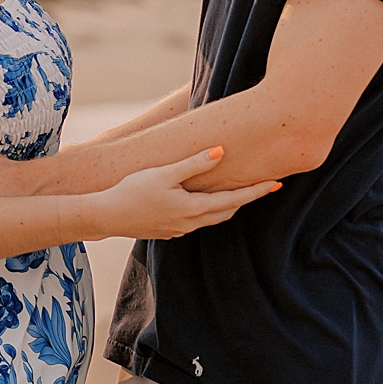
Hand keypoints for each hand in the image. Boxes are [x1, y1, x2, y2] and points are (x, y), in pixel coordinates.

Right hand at [91, 146, 279, 240]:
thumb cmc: (131, 191)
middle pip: (227, 211)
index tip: (276, 184)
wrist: (106, 216)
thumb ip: (193, 164)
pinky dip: (207, 211)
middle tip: (261, 185)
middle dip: (245, 199)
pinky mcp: (168, 231)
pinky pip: (196, 222)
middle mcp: (191, 223)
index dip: (256, 191)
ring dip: (226, 205)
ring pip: (212, 218)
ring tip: (236, 192)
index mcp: (193, 208)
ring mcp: (180, 230)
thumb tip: (221, 152)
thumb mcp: (163, 173)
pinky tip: (201, 202)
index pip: (235, 200)